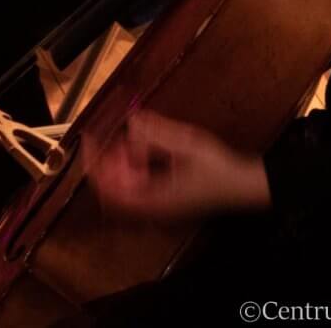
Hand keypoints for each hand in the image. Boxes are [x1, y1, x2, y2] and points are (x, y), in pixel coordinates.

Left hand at [87, 111, 271, 221]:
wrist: (242, 188)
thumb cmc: (217, 168)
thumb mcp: (188, 143)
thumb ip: (158, 132)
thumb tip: (132, 120)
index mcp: (154, 199)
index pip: (110, 188)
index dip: (95, 164)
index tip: (89, 139)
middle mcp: (151, 210)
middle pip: (111, 193)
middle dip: (106, 163)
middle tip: (108, 137)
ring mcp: (156, 209)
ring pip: (122, 193)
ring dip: (118, 167)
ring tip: (125, 144)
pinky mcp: (162, 203)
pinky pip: (134, 192)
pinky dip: (130, 172)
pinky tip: (140, 154)